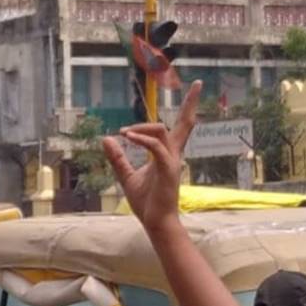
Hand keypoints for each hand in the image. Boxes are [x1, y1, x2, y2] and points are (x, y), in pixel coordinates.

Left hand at [101, 80, 202, 233]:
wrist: (155, 222)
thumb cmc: (146, 202)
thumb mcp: (126, 176)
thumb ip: (118, 158)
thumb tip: (106, 138)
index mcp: (166, 153)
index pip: (179, 127)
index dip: (186, 109)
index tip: (193, 90)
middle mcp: (173, 153)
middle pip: (186, 123)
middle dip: (191, 103)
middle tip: (199, 84)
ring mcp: (172, 160)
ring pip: (162, 130)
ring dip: (141, 126)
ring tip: (124, 133)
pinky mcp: (167, 169)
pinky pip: (156, 147)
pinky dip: (141, 139)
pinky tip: (127, 138)